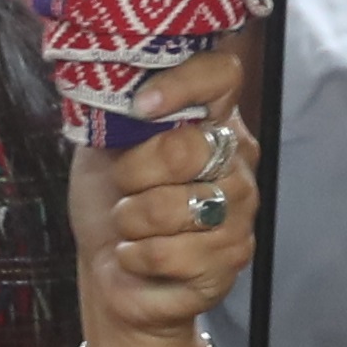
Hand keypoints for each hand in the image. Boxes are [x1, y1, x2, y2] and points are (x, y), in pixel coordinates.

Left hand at [71, 47, 254, 344]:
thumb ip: (120, 112)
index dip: (183, 83)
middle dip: (133, 171)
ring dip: (130, 220)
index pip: (222, 76)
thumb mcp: (106, 146)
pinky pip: (168, 253)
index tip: (140, 106)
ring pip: (172, 207)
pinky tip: (136, 255)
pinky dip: (133, 256)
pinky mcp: (230, 259)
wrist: (112, 270)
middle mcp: (236, 162)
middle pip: (188, 148)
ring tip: (130, 225)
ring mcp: (240, 212)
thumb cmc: (112, 202)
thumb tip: (121, 87)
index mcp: (211, 121)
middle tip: (124, 187)